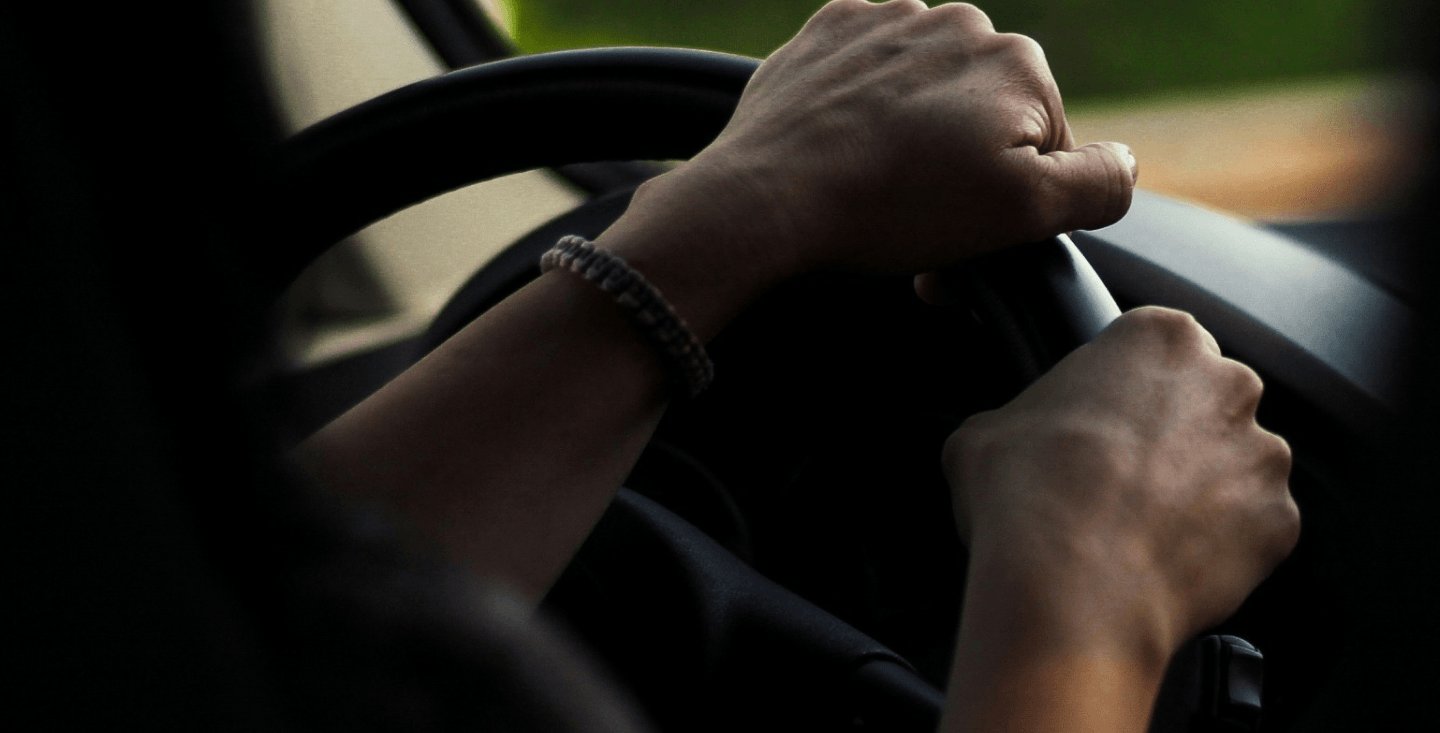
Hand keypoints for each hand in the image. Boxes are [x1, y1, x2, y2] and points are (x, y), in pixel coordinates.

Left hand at [677, 0, 1136, 275]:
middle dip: (962, 173)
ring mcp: (888, 21)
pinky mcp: (828, 34)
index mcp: (1019, 62)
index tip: (966, 239)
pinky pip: (867, 79)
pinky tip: (843, 154)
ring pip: (926, 98)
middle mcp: (960, 23)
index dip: (1010, 206)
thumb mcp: (1023, 213)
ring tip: (875, 192)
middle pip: (984, 118)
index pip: (1045, 149)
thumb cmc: (896, 207)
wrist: (768, 195)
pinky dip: (863, 116)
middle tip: (918, 225)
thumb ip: (1099, 184)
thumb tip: (1126, 162)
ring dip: (914, 144)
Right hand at [942, 307, 1298, 663]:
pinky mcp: (1280, 521)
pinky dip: (1220, 544)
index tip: (1098, 418)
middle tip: (1116, 475)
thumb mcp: (984, 432)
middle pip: (1205, 400)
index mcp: (1159, 338)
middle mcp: (1227, 384)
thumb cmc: (1026, 496)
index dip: (1120, 386)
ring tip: (1139, 527)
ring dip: (1200, 488)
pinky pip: (1252, 528)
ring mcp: (1263, 455)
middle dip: (1171, 433)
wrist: (1070, 588)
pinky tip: (1166, 559)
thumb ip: (1019, 419)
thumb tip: (1013, 442)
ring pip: (1234, 465)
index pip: (1151, 346)